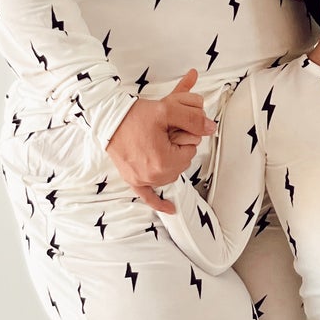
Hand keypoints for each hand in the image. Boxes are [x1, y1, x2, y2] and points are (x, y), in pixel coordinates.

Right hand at [106, 69, 215, 213]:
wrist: (109, 119)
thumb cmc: (134, 115)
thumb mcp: (168, 110)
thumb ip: (193, 119)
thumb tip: (210, 128)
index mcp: (163, 161)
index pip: (191, 149)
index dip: (183, 135)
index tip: (170, 127)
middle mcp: (153, 175)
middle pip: (183, 163)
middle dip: (178, 148)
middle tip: (164, 133)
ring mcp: (142, 180)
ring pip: (171, 175)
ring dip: (170, 163)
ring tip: (157, 145)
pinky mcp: (133, 181)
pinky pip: (149, 198)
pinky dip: (160, 203)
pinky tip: (171, 209)